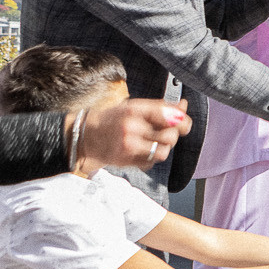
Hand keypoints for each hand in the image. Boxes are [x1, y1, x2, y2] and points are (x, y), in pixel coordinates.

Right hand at [73, 99, 190, 174]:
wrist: (84, 136)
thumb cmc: (113, 119)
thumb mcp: (133, 106)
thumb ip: (159, 107)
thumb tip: (183, 106)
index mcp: (134, 109)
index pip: (168, 115)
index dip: (181, 119)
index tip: (182, 121)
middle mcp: (131, 127)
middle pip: (170, 136)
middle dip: (174, 135)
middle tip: (167, 132)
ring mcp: (127, 146)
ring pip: (163, 152)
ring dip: (164, 148)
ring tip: (154, 142)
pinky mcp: (125, 160)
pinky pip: (150, 162)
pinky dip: (152, 157)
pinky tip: (143, 150)